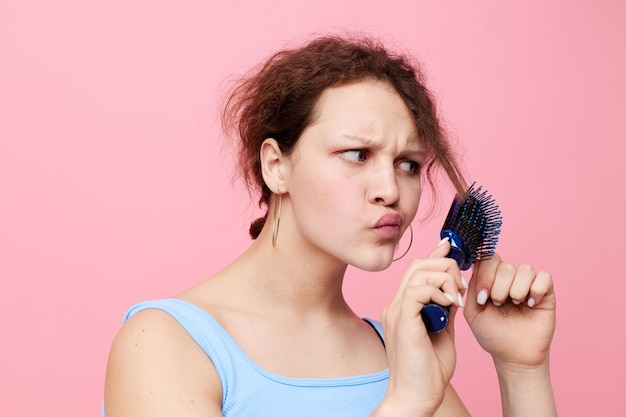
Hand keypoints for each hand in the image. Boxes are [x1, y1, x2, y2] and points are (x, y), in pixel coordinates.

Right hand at [377, 239, 464, 415]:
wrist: (417, 396)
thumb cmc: (429, 369)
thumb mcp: (444, 331)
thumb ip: (445, 308)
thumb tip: (455, 288)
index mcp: (404, 306)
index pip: (417, 269)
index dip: (436, 255)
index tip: (452, 247)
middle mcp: (396, 304)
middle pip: (418, 264)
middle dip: (446, 267)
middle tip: (462, 287)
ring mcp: (397, 310)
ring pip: (419, 272)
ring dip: (445, 278)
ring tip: (458, 298)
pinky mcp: (402, 319)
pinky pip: (418, 289)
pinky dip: (438, 291)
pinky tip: (450, 304)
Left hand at [463, 254, 555, 368]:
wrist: (513, 355)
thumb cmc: (493, 334)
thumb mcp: (473, 311)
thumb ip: (471, 287)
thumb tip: (473, 264)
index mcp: (491, 279)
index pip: (488, 259)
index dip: (484, 274)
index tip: (482, 297)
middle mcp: (509, 278)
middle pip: (505, 265)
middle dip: (498, 286)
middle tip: (498, 304)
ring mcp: (528, 284)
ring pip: (524, 269)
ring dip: (516, 289)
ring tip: (515, 304)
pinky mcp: (546, 293)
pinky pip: (544, 277)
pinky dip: (536, 290)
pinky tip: (530, 304)